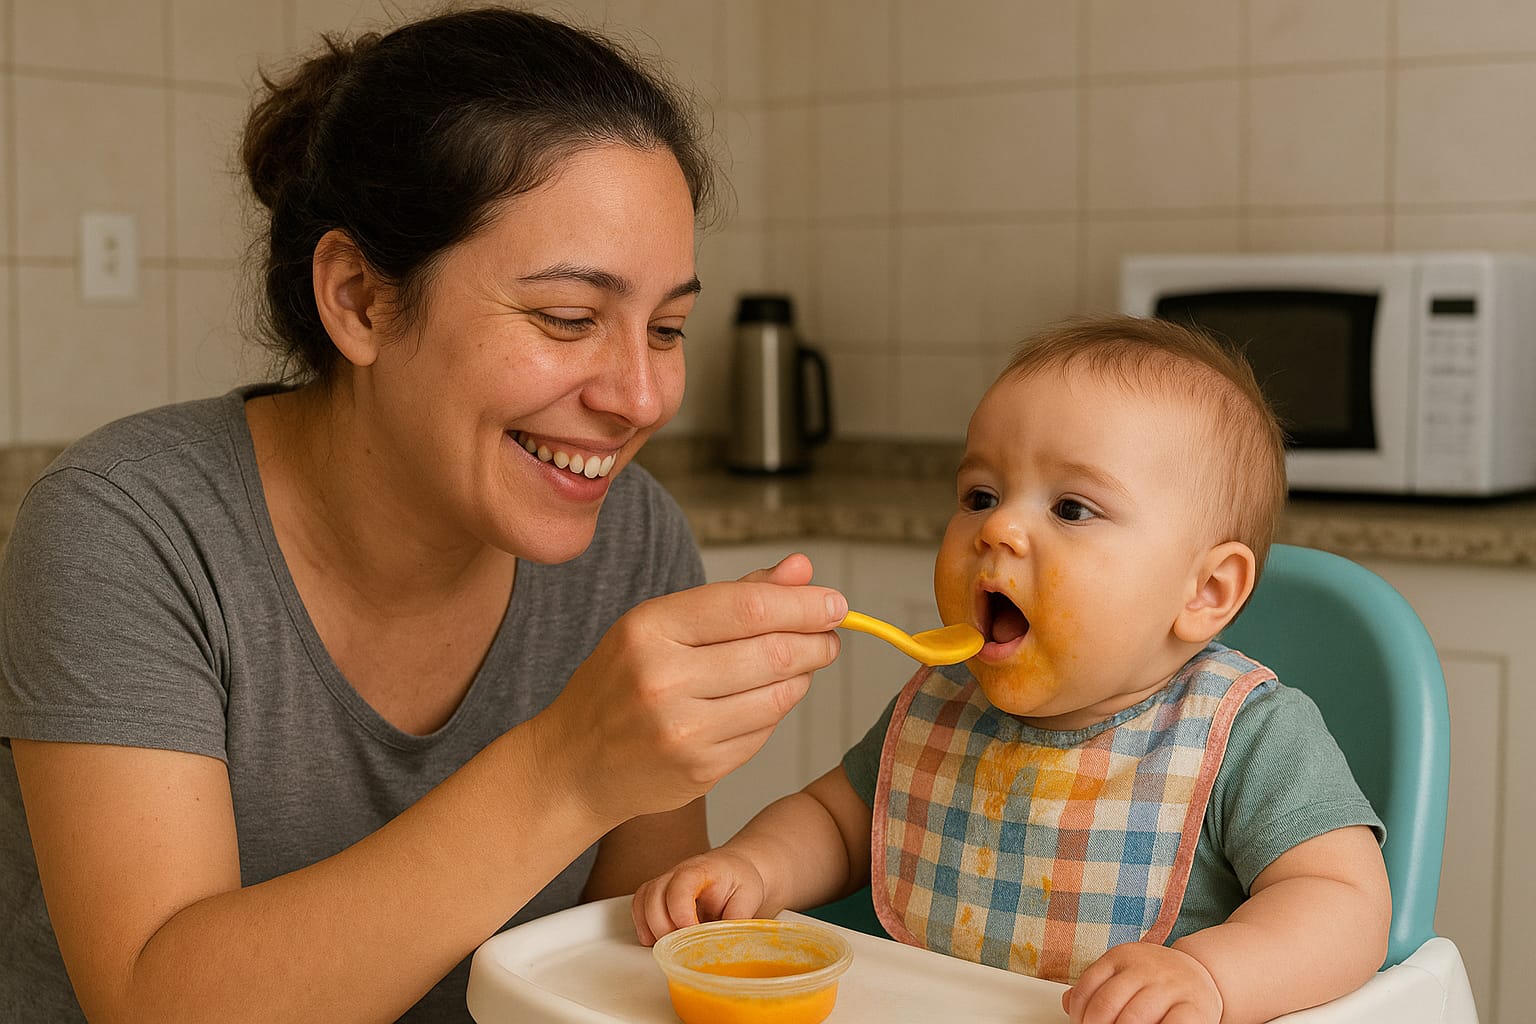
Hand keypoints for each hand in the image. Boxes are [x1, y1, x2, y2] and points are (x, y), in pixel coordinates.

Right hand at [541, 554, 844, 825]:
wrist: (573, 765)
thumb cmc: (620, 682)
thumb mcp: (659, 625)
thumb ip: (735, 595)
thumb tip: (803, 567)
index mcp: (649, 629)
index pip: (749, 607)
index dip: (804, 603)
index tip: (835, 602)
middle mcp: (663, 679)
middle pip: (772, 651)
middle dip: (817, 641)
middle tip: (830, 636)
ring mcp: (682, 731)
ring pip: (778, 695)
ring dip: (803, 677)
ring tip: (802, 664)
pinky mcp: (700, 770)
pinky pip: (764, 731)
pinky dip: (777, 710)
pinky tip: (766, 698)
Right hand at [631, 848, 767, 944]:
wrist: (736, 868)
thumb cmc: (741, 880)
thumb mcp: (750, 896)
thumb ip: (737, 918)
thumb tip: (726, 942)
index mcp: (701, 870)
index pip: (680, 886)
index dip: (681, 913)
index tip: (691, 932)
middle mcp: (676, 873)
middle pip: (654, 896)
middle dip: (664, 927)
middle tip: (682, 946)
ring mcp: (665, 883)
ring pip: (642, 901)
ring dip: (651, 928)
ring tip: (669, 946)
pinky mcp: (658, 895)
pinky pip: (639, 907)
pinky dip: (643, 926)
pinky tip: (656, 940)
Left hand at [1062, 942, 1221, 1023]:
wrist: (1203, 972)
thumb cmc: (1157, 979)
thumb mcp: (1124, 973)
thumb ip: (1098, 986)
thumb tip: (1066, 1003)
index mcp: (1122, 957)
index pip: (1088, 987)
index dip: (1079, 1014)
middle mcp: (1145, 968)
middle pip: (1106, 1004)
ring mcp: (1170, 987)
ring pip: (1133, 1018)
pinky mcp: (1193, 1008)